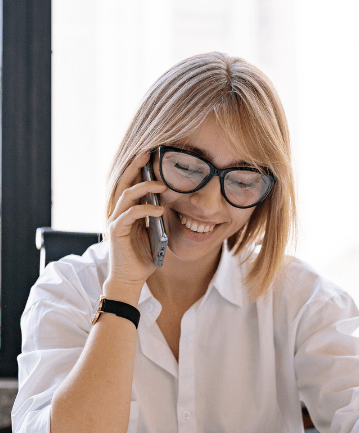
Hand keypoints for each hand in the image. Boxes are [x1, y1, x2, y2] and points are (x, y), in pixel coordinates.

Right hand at [106, 152, 167, 291]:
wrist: (130, 279)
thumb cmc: (142, 258)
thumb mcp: (154, 233)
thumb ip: (157, 218)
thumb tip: (168, 203)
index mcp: (127, 211)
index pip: (131, 184)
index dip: (139, 169)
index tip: (151, 156)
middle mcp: (118, 212)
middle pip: (124, 183)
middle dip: (136, 167)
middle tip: (149, 154)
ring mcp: (116, 220)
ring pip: (127, 195)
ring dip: (144, 187)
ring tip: (161, 185)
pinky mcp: (117, 231)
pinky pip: (130, 214)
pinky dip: (145, 209)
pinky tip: (159, 209)